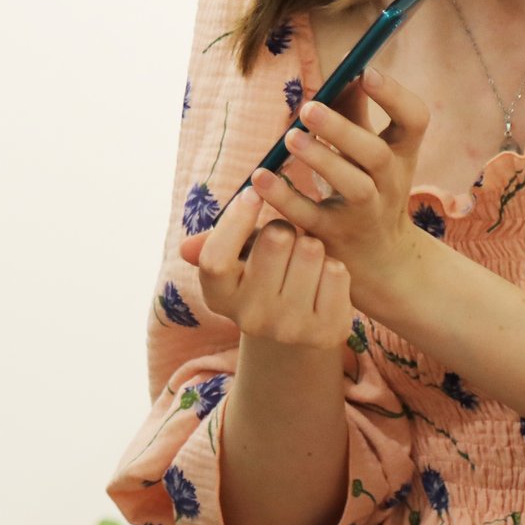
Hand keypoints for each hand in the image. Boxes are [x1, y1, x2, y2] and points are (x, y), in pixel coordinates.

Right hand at [177, 181, 354, 352]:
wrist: (296, 329)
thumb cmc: (262, 273)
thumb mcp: (236, 256)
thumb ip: (215, 243)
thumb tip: (187, 249)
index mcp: (219, 296)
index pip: (215, 258)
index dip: (235, 218)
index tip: (253, 192)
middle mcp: (250, 319)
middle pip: (276, 239)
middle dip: (284, 228)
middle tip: (284, 242)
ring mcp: (289, 329)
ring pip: (312, 250)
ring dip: (312, 246)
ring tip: (304, 263)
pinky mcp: (326, 332)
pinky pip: (337, 272)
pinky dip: (334, 266)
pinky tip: (324, 281)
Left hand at [242, 64, 431, 314]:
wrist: (380, 259)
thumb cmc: (368, 186)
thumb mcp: (369, 150)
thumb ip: (355, 110)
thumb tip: (345, 68)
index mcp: (401, 154)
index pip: (415, 120)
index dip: (395, 95)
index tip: (366, 71)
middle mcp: (391, 183)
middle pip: (376, 154)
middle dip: (344, 129)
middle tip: (309, 107)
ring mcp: (365, 213)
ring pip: (353, 187)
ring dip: (321, 160)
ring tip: (290, 138)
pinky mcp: (333, 235)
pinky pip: (309, 215)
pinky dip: (284, 196)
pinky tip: (260, 176)